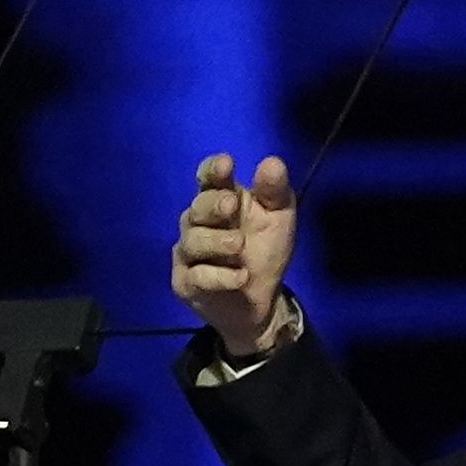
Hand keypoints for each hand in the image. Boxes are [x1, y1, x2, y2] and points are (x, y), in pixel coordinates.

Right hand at [172, 153, 300, 354]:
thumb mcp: (279, 220)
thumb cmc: (265, 252)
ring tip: (240, 245)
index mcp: (220, 201)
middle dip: (211, 204)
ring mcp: (189, 253)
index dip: (212, 171)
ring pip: (193, 241)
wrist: (262, 303)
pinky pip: (197, 276)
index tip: (225, 164)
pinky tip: (241, 277)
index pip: (208, 179)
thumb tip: (273, 162)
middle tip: (230, 204)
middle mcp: (198, 223)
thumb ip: (275, 192)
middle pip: (197, 208)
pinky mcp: (186, 283)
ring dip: (217, 241)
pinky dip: (219, 276)